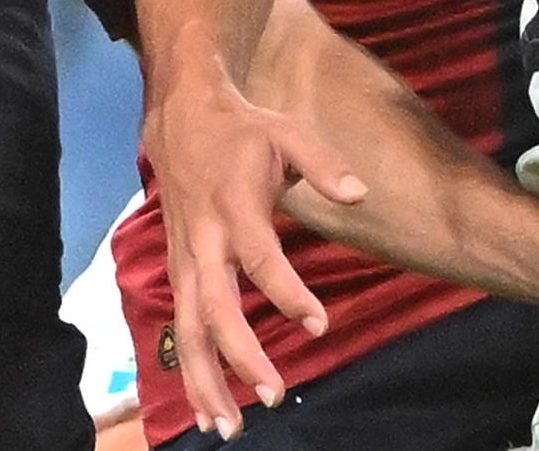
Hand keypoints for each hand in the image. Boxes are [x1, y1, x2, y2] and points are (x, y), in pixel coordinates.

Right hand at [144, 71, 365, 438]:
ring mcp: (185, 260)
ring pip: (188, 330)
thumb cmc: (244, 132)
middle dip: (240, 355)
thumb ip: (324, 163)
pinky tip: (208, 410)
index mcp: (235, 207)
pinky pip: (181, 330)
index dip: (288, 293)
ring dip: (206, 381)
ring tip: (229, 428)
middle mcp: (204, 241)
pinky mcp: (178, 272)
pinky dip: (191, 373)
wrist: (181, 119)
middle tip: (274, 395)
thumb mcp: (288, 132)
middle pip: (214, 308)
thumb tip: (360, 195)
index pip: (260, 259)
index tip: (320, 325)